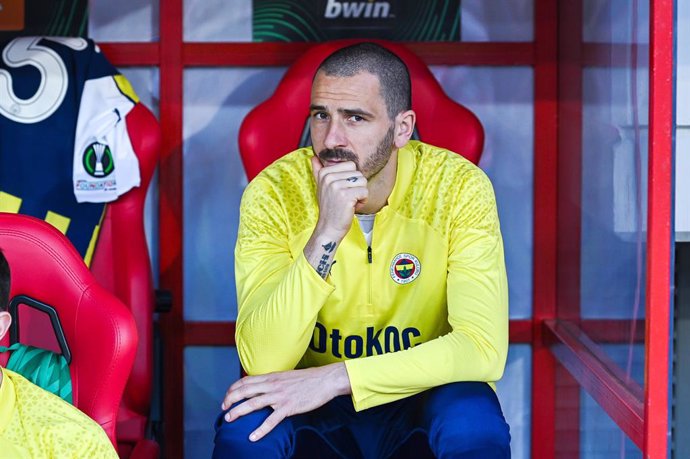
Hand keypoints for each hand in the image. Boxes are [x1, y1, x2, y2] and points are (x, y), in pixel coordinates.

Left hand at [221, 363, 350, 441]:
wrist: (324, 380)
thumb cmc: (307, 380)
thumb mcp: (286, 377)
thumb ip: (273, 382)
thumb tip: (262, 389)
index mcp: (271, 377)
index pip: (246, 380)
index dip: (233, 389)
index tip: (227, 397)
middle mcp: (272, 385)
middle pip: (245, 391)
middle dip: (231, 400)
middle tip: (224, 409)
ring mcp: (280, 396)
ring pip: (253, 403)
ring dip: (238, 411)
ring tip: (229, 419)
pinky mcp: (289, 407)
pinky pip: (272, 420)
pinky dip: (261, 430)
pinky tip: (253, 437)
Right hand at [311, 156, 367, 239]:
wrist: (329, 228)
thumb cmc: (329, 208)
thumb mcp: (321, 187)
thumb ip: (318, 171)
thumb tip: (314, 157)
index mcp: (324, 173)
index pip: (350, 165)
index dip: (350, 179)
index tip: (342, 190)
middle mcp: (329, 178)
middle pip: (358, 173)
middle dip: (356, 187)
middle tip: (346, 198)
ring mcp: (337, 186)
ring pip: (363, 181)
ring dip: (360, 194)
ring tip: (349, 202)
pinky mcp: (346, 196)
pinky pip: (365, 192)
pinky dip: (362, 201)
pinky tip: (352, 207)